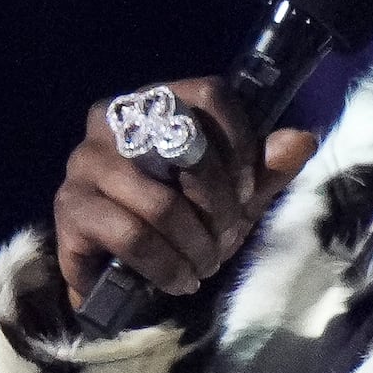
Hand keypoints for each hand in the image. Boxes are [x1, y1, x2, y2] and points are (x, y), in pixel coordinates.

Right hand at [52, 78, 317, 309]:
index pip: (209, 93)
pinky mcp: (69, 208)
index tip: (248, 190)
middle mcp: (111, 119)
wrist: (117, 271)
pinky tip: (179, 279)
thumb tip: (302, 139)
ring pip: (160, 201)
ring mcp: (84, 162)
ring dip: (195, 244)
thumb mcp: (231, 193)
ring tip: (205, 265)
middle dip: (219, 201)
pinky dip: (166, 265)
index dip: (240, 142)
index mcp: (155, 101)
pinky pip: (130, 236)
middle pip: (186, 143)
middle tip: (229, 235)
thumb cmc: (180, 219)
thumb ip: (265, 166)